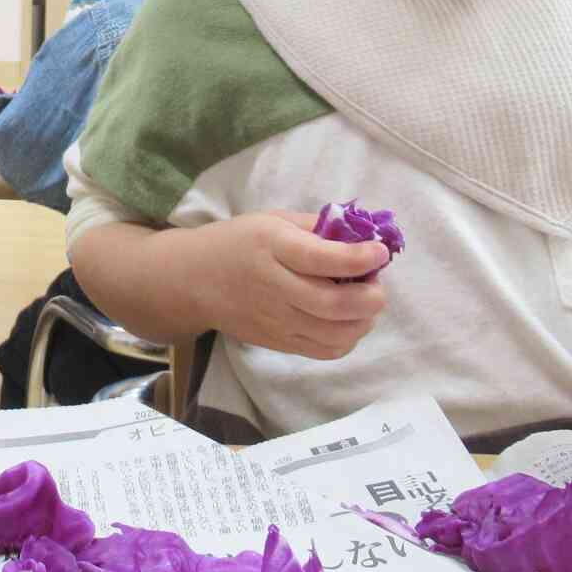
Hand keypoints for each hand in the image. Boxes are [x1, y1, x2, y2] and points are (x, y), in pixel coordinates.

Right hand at [192, 211, 390, 359]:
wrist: (192, 280)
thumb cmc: (238, 242)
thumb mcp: (273, 220)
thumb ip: (315, 226)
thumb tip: (362, 235)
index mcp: (271, 246)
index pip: (320, 258)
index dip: (357, 258)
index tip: (380, 252)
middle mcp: (273, 286)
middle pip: (331, 303)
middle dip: (369, 298)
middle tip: (377, 285)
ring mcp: (274, 319)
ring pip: (332, 333)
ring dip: (362, 321)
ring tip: (365, 304)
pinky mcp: (277, 341)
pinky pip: (323, 350)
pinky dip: (347, 339)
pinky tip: (348, 322)